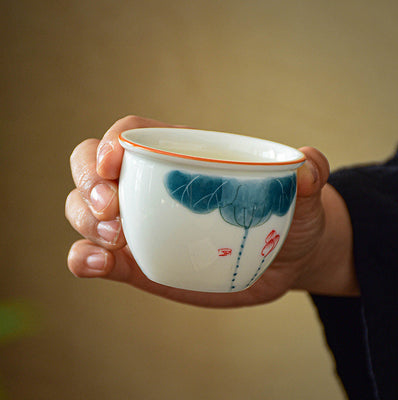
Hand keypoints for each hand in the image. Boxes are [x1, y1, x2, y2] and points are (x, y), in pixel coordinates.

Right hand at [65, 115, 358, 307]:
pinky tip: (97, 264)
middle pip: (92, 168)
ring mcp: (138, 225)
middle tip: (113, 210)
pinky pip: (96, 257)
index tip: (115, 161)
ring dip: (85, 221)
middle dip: (88, 183)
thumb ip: (310, 173)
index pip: (130, 135)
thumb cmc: (284, 216)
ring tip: (115, 239)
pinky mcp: (135, 263)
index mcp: (180, 157)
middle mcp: (149, 188)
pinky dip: (85, 259)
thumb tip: (307, 166)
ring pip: (84, 210)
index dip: (111, 142)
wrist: (280, 261)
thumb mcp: (302, 194)